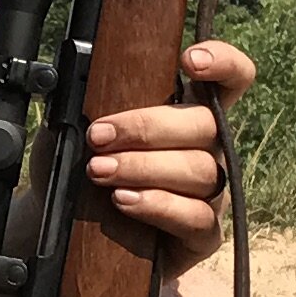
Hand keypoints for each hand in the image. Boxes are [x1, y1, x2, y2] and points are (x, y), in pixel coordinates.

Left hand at [82, 41, 255, 277]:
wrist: (67, 234)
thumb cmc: (79, 176)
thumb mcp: (78, 134)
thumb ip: (89, 107)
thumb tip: (77, 83)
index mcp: (187, 116)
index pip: (229, 80)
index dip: (223, 63)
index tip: (189, 60)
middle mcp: (209, 151)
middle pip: (205, 124)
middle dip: (147, 127)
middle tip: (99, 137)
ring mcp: (211, 195)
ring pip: (201, 170)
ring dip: (145, 168)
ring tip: (101, 172)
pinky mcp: (202, 236)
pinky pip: (197, 217)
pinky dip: (159, 206)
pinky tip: (125, 201)